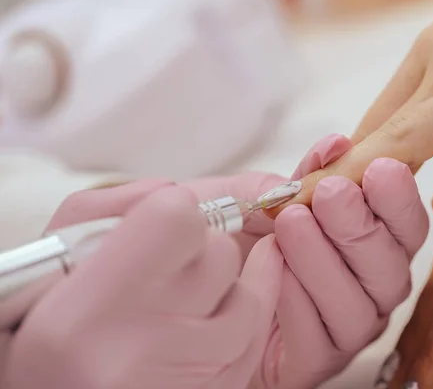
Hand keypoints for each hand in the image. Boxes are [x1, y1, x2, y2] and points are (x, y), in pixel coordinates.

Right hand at [2, 179, 282, 388]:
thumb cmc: (46, 335)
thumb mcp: (48, 262)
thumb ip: (104, 210)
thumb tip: (172, 191)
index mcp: (86, 311)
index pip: (177, 219)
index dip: (173, 213)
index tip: (160, 224)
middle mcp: (138, 351)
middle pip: (217, 253)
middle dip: (196, 248)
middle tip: (165, 266)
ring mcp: (184, 379)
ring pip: (245, 295)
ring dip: (221, 286)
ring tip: (182, 295)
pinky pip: (257, 339)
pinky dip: (246, 310)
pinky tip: (237, 292)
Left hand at [251, 134, 428, 388]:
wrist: (188, 288)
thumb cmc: (232, 241)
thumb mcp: (257, 196)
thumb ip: (300, 176)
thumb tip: (336, 145)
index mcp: (367, 247)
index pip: (403, 227)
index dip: (399, 199)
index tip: (381, 168)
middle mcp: (366, 290)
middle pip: (390, 267)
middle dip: (361, 226)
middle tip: (331, 193)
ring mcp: (343, 331)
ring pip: (358, 306)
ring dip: (325, 261)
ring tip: (292, 223)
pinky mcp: (312, 363)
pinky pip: (319, 340)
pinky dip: (299, 303)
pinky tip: (275, 273)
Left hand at [267, 0, 432, 218]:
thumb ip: (415, 101)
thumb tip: (367, 147)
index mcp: (426, 60)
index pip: (367, 124)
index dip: (324, 168)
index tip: (284, 200)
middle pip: (380, 133)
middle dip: (327, 179)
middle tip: (278, 213)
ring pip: (424, 133)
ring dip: (372, 175)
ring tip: (329, 211)